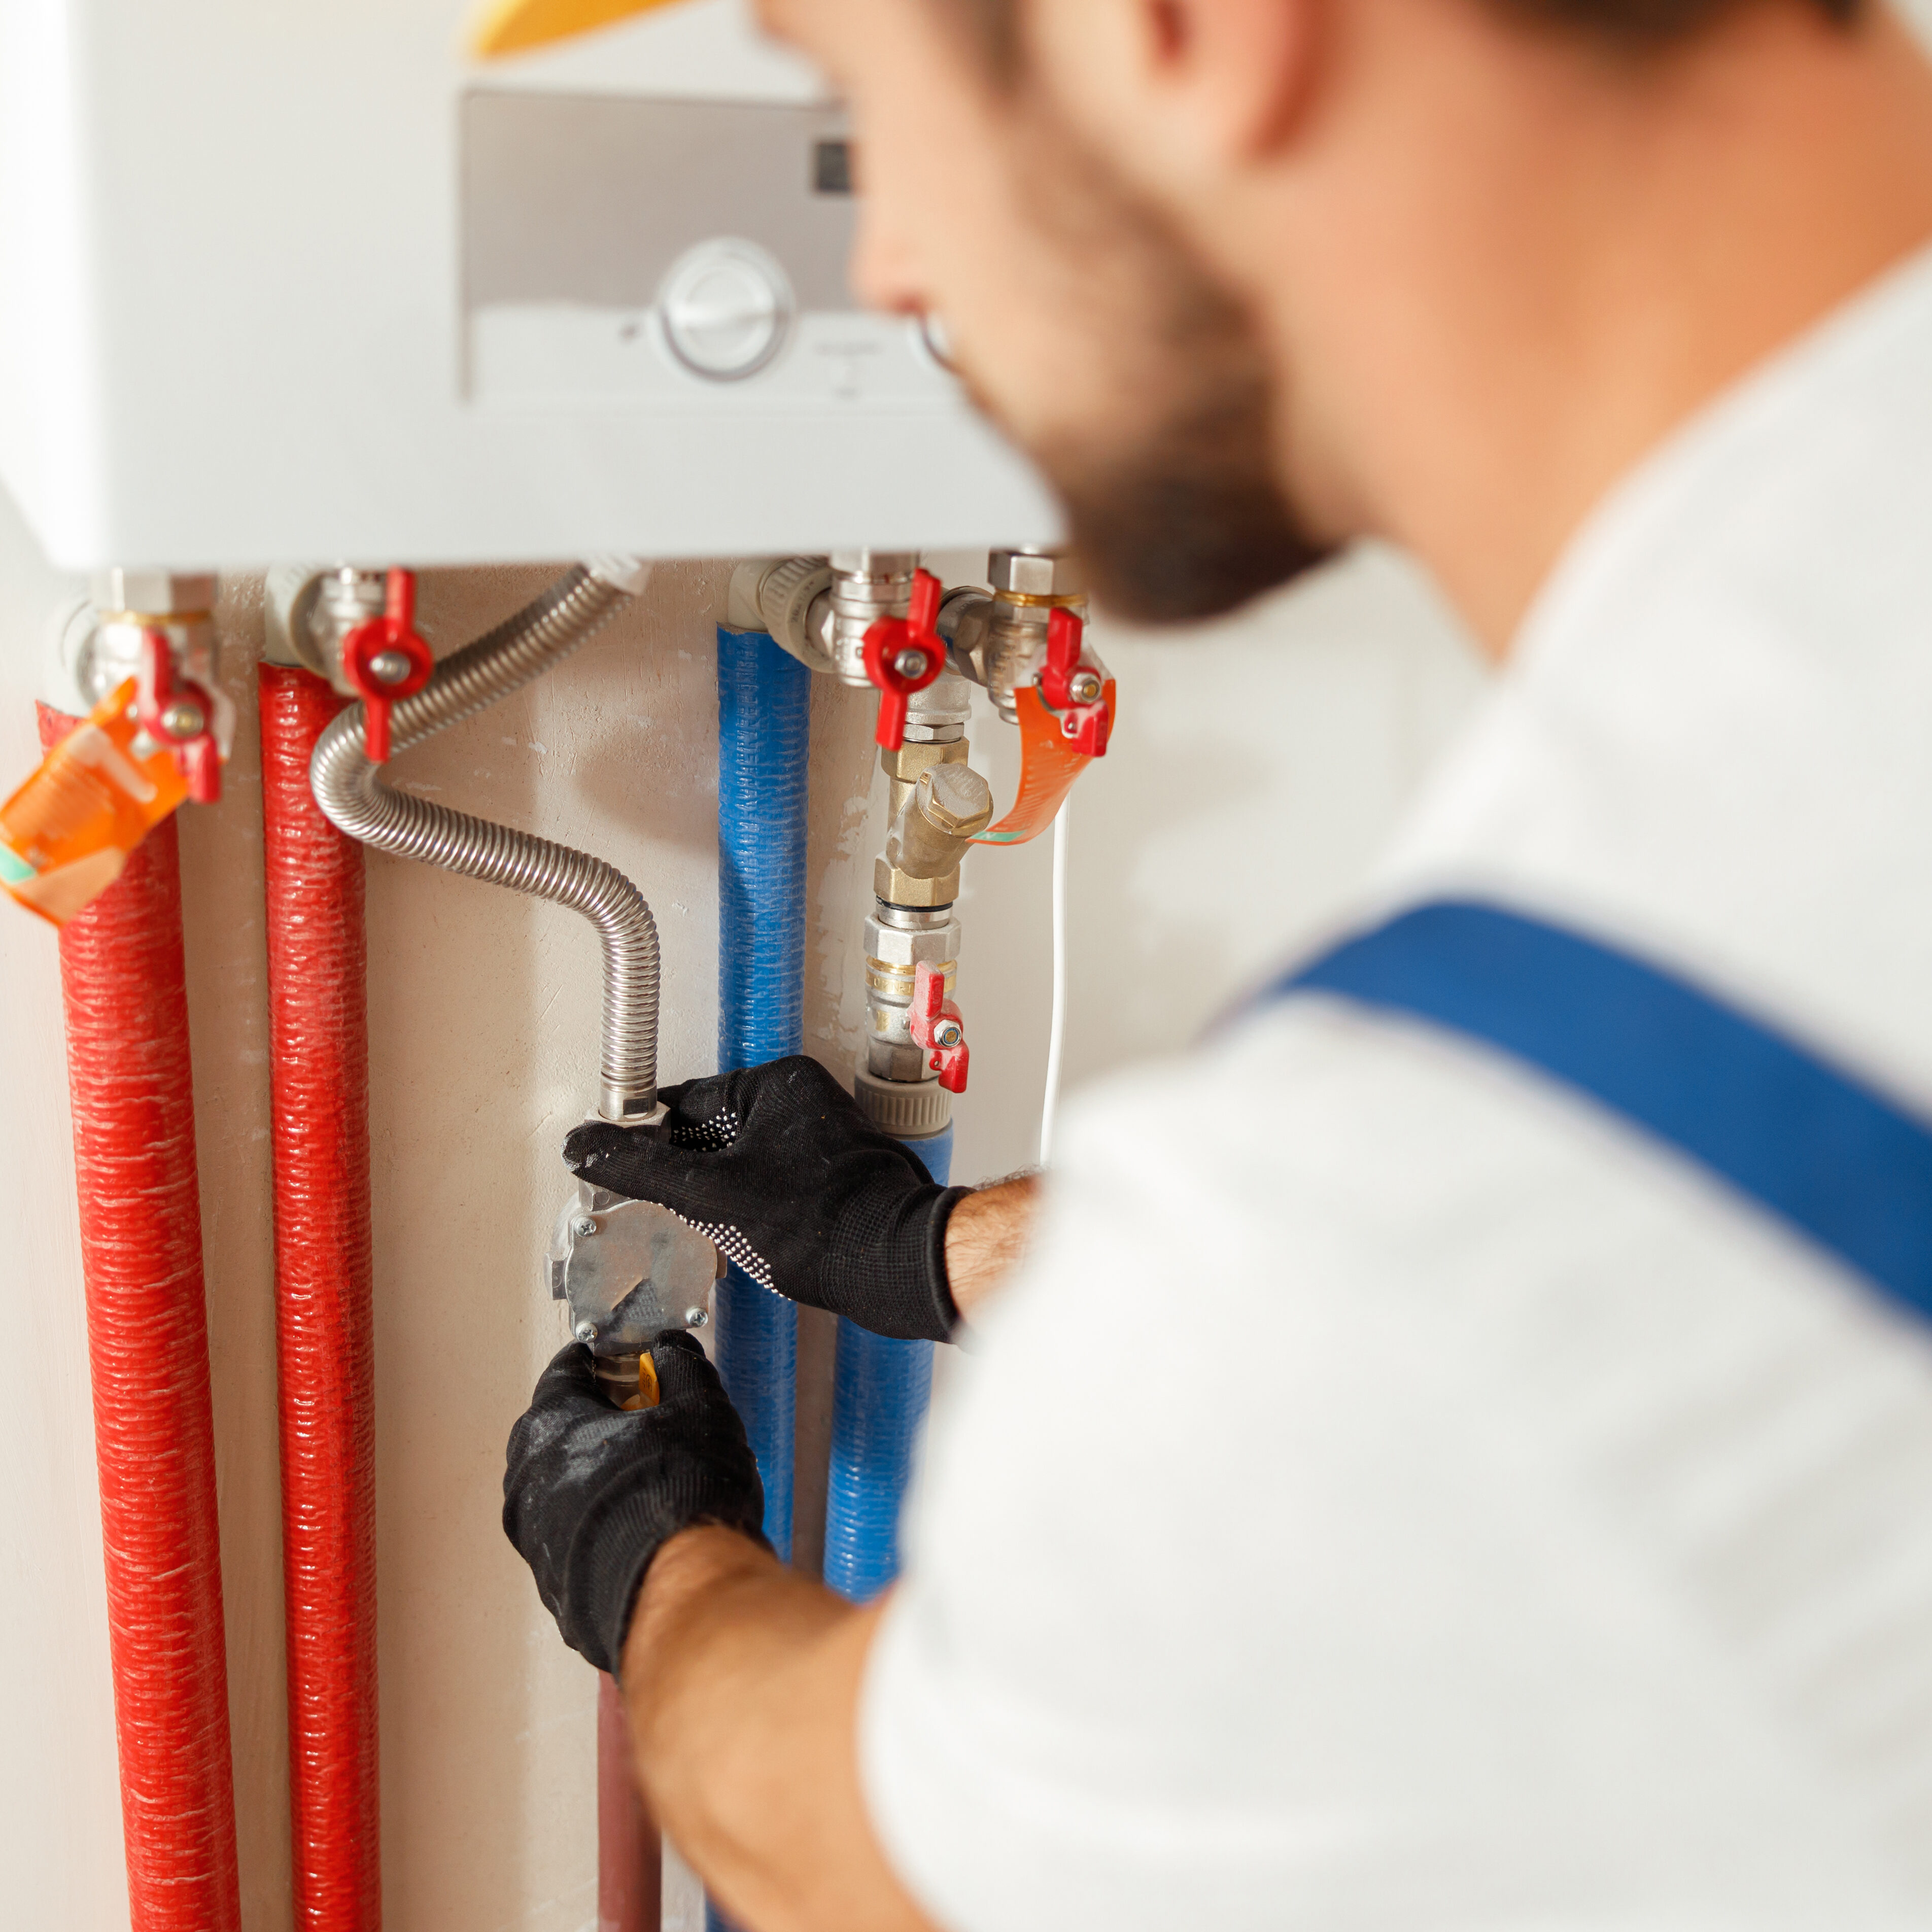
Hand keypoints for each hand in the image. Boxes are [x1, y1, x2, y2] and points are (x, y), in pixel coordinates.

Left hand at [502, 1334, 768, 1676]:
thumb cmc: (677, 1499)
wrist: (678, 1595)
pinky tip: (648, 1529)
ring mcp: (535, 1540)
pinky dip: (605, 1527)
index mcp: (550, 1426)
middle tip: (649, 1420)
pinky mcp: (555, 1587)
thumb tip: (673, 1351)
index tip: (630, 1362)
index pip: (567, 1370)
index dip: (607, 1361)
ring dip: (602, 1478)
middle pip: (561, 1431)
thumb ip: (682, 1366)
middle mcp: (527, 1482)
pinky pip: (578, 1539)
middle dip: (603, 1421)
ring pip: (566, 1490)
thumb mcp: (699, 1406)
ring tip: (657, 1479)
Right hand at [563, 1055, 968, 1342]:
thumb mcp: (711, 1194)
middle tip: (680, 1209)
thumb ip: (644, 1168)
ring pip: (745, 1162)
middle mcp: (807, 1100)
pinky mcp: (837, 1175)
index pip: (687, 1104)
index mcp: (778, 1084)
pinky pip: (776, 1183)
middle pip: (715, 1134)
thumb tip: (584, 1145)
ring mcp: (826, 1138)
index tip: (631, 1169)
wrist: (895, 1266)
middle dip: (692, 1175)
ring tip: (723, 1228)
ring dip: (723, 1196)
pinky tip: (755, 1238)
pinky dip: (756, 1208)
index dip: (654, 1143)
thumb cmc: (821, 1224)